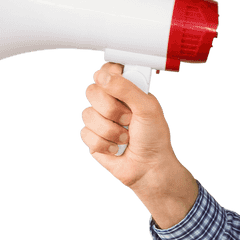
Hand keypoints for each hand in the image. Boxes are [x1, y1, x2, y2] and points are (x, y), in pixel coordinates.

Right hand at [80, 63, 175, 187]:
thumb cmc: (154, 138)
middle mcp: (111, 103)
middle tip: (129, 120)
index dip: (108, 75)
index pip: (107, 71)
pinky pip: (86, 134)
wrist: (149, 168)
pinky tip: (116, 149)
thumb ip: (127, 88)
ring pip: (87, 115)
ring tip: (126, 138)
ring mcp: (100, 120)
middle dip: (112, 109)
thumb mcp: (147, 108)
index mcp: (126, 91)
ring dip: (111, 131)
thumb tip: (103, 76)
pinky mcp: (93, 138)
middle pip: (92, 91)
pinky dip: (104, 144)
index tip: (118, 85)